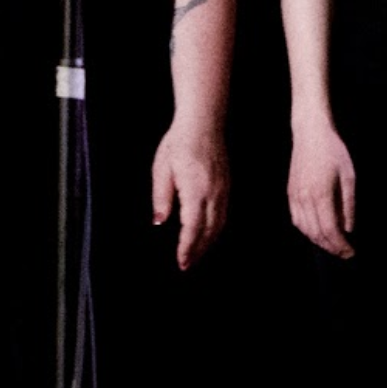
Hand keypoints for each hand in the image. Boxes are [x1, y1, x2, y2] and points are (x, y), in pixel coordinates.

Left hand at [152, 120, 227, 270]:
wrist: (203, 122)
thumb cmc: (179, 142)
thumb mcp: (161, 169)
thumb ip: (161, 198)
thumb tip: (159, 222)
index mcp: (196, 190)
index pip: (193, 228)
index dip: (187, 248)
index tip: (181, 262)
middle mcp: (213, 193)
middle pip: (209, 231)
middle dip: (198, 251)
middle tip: (187, 265)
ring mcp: (223, 189)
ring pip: (220, 224)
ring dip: (209, 242)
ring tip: (196, 254)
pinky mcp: (227, 185)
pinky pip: (224, 214)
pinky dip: (217, 229)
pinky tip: (208, 233)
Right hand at [288, 120, 356, 258]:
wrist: (310, 132)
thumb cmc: (333, 151)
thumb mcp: (349, 176)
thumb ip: (348, 205)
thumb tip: (348, 229)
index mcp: (321, 194)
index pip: (330, 230)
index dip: (340, 245)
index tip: (350, 252)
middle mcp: (304, 198)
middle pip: (316, 234)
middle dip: (331, 247)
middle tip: (344, 253)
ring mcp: (295, 196)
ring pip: (304, 229)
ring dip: (318, 241)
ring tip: (332, 244)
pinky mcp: (290, 192)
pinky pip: (296, 219)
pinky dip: (306, 230)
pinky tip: (317, 231)